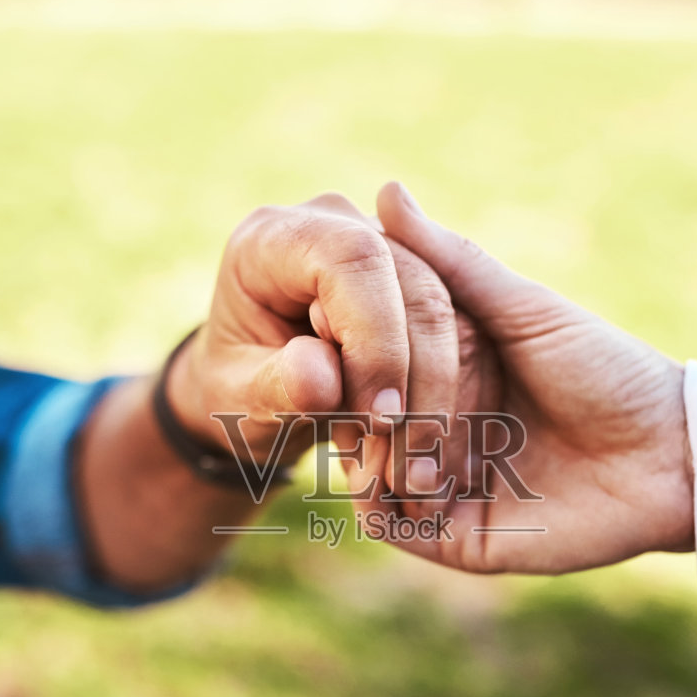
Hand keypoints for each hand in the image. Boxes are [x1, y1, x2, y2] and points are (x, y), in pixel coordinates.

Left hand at [164, 193, 469, 480]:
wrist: (252, 387)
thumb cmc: (235, 387)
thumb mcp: (237, 398)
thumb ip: (276, 386)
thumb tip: (325, 380)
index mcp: (274, 238)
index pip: (353, 260)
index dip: (377, 338)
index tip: (380, 417)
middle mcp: (338, 224)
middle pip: (417, 285)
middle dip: (418, 380)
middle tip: (403, 463)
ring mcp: (386, 246)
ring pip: (451, 313)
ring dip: (436, 400)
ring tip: (406, 472)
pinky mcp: (418, 282)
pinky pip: (461, 336)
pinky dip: (446, 400)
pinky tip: (422, 451)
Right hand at [349, 182, 693, 573]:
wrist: (669, 453)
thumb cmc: (605, 370)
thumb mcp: (521, 308)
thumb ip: (449, 262)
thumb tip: (386, 191)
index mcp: (445, 371)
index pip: (367, 361)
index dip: (343, 347)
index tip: (334, 331)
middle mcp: (436, 426)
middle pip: (360, 419)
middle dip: (353, 407)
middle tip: (363, 398)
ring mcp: (443, 483)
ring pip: (368, 473)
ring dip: (370, 456)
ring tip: (397, 441)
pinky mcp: (458, 537)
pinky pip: (395, 527)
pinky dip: (385, 505)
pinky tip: (408, 481)